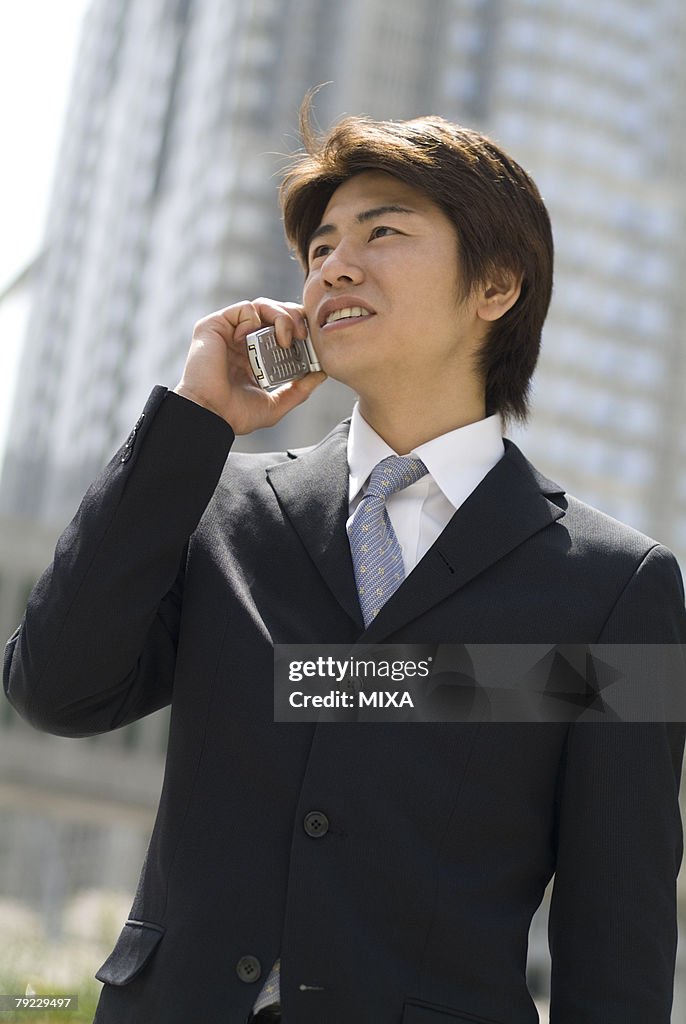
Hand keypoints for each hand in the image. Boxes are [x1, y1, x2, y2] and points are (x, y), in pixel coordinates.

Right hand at [173, 298, 326, 433]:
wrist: (210, 415)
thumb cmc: (235, 414)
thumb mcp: (275, 404)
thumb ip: (298, 390)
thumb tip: (321, 374)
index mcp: (255, 356)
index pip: (282, 330)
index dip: (299, 329)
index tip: (312, 340)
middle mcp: (242, 340)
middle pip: (275, 313)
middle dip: (295, 317)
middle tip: (304, 335)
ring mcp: (229, 332)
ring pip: (263, 306)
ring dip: (282, 316)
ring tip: (288, 337)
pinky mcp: (215, 325)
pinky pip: (244, 308)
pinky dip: (257, 317)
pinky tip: (256, 337)